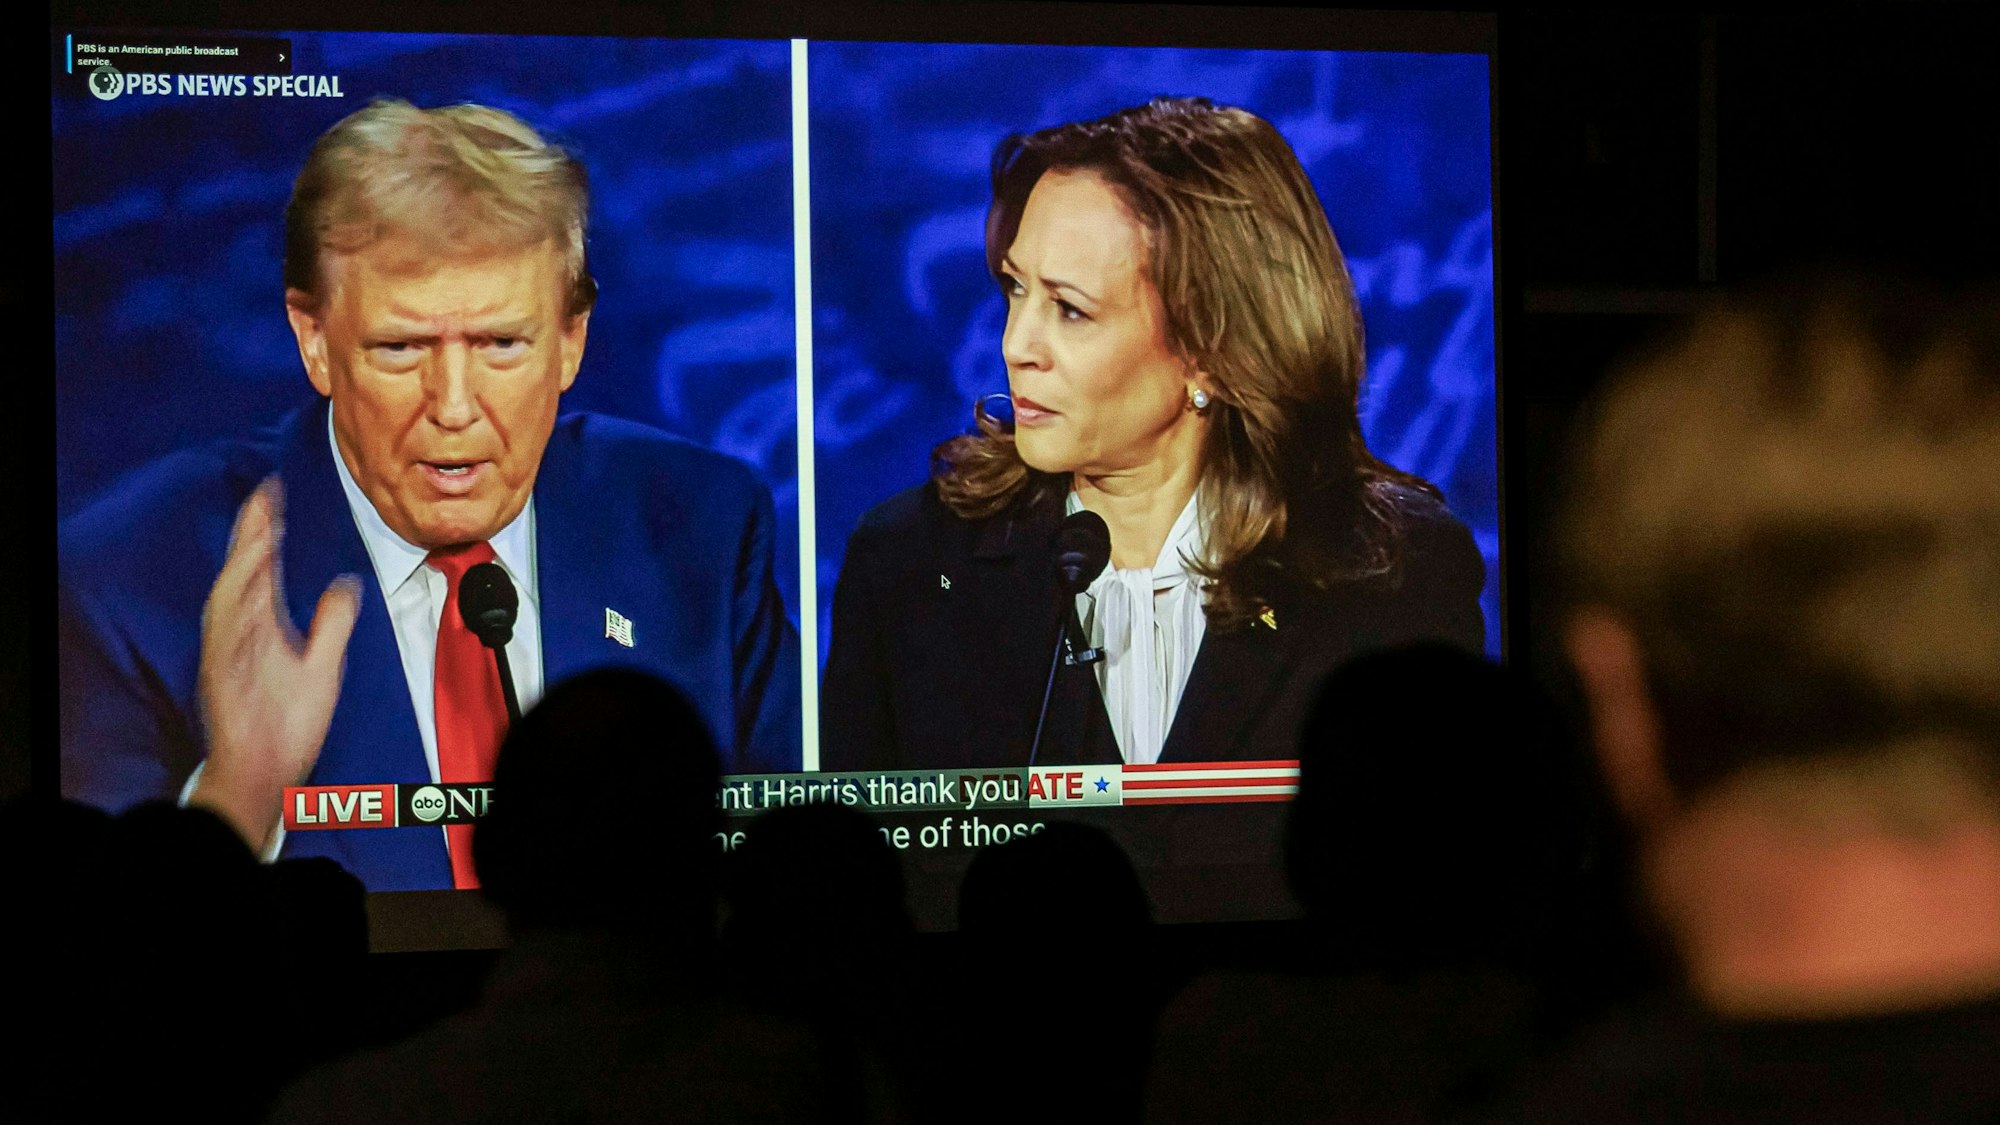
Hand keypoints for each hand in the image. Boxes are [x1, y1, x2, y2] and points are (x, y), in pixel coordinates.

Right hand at [189, 478, 361, 850]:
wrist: (270, 771)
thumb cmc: (288, 725)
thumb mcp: (324, 664)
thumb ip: (333, 623)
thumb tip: (345, 583)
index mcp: (264, 626)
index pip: (265, 568)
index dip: (269, 531)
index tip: (276, 495)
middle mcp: (244, 631)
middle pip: (245, 572)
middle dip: (252, 532)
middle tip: (264, 493)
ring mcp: (230, 650)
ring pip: (231, 595)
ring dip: (244, 560)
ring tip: (260, 526)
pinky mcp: (222, 673)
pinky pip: (225, 633)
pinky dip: (234, 605)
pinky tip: (246, 580)